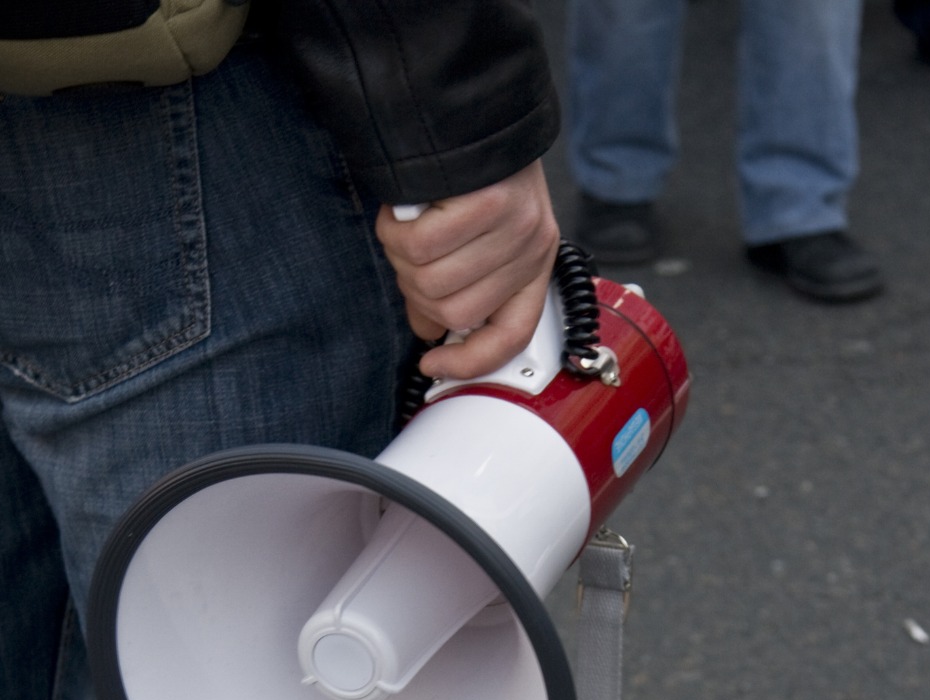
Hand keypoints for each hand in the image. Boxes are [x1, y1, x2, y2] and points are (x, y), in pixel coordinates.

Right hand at [376, 161, 559, 381]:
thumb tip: (428, 329)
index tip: (432, 366)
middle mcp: (531, 250)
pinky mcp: (490, 203)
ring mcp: (515, 228)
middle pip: (453, 312)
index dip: (469, 363)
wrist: (476, 104)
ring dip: (402, 256)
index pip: (510, 337)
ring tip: (407, 225)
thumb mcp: (478, 237)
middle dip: (416, 288)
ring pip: (430, 281)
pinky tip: (404, 209)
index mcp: (533, 266)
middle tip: (410, 252)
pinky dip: (396, 229)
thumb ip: (458, 286)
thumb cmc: (474, 171)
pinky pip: (420, 244)